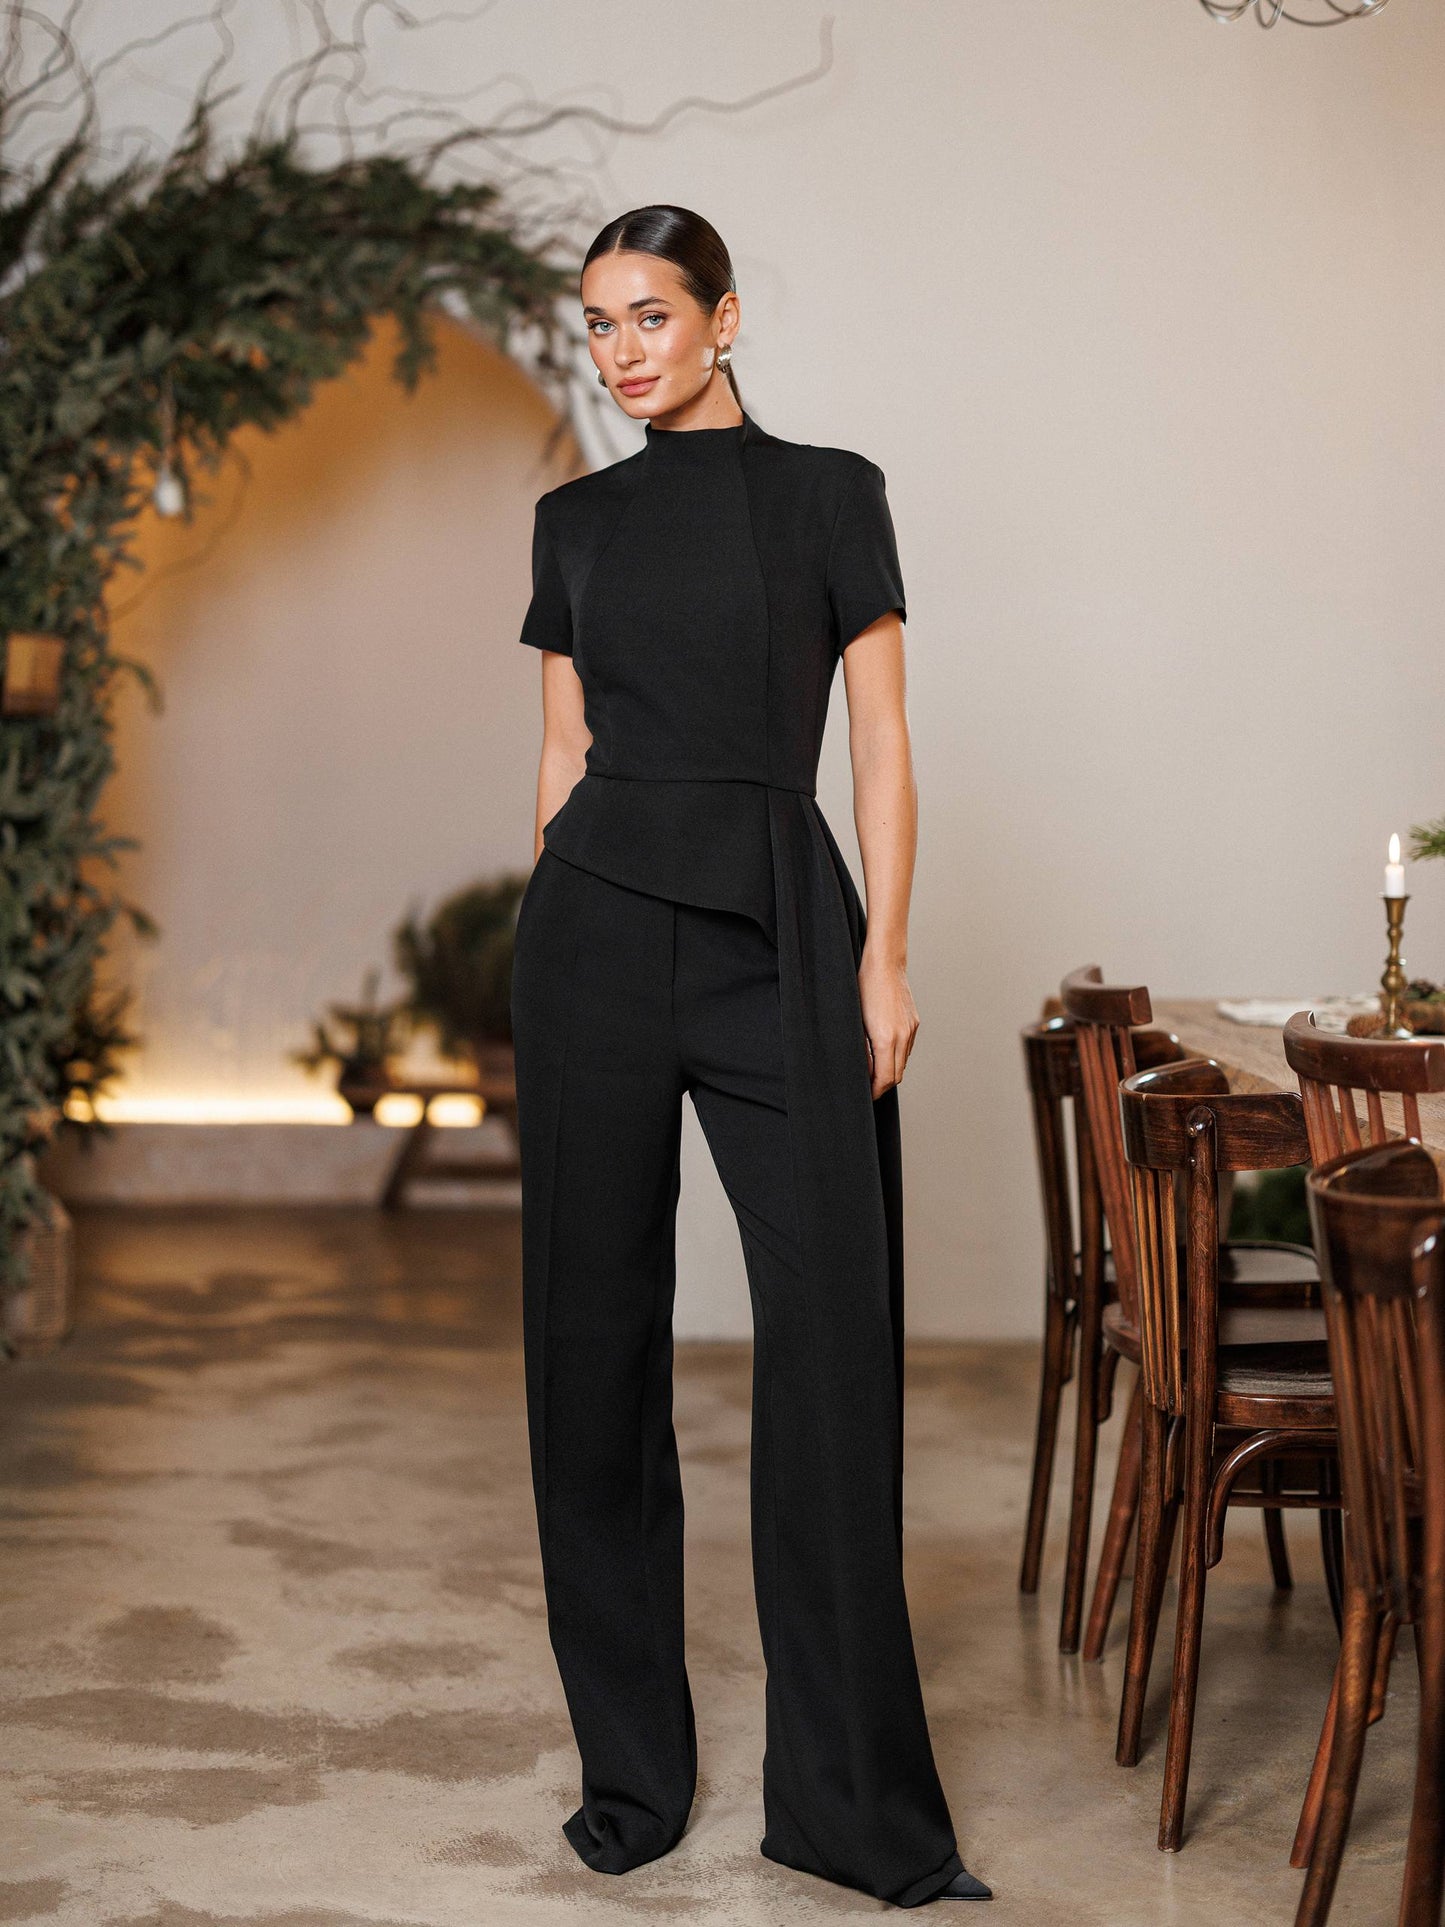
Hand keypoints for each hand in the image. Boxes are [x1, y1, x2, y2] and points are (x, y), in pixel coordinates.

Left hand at [857, 947, 918, 1097]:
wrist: (884, 963)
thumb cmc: (863, 988)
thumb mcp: (856, 1021)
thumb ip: (862, 1049)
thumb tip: (864, 1069)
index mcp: (886, 1039)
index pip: (885, 1078)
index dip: (875, 1091)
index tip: (867, 1095)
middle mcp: (902, 1036)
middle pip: (897, 1075)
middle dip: (883, 1085)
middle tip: (868, 1088)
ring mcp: (911, 1029)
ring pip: (903, 1062)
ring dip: (891, 1070)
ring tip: (874, 1070)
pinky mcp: (914, 1023)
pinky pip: (907, 1048)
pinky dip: (897, 1056)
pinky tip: (884, 1051)